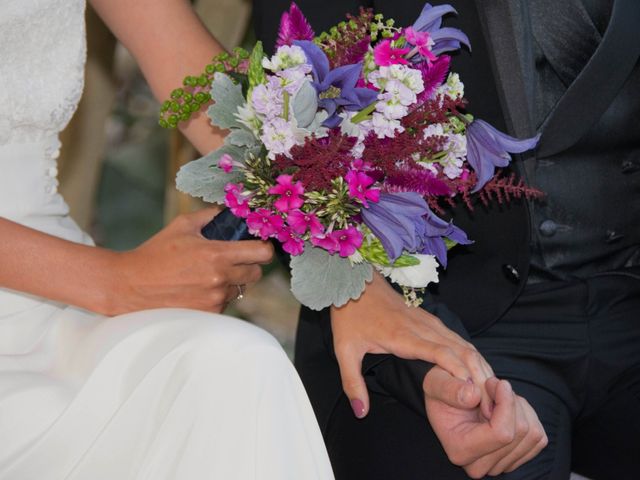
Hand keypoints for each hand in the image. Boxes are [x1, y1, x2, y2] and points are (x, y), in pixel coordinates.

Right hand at [104, 208, 272, 314]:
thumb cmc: (155, 253)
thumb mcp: (181, 225)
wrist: (131, 285)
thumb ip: (210, 216)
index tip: (259, 245)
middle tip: (234, 259)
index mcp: (217, 254)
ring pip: (241, 288)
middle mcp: (220, 279)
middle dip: (249, 264)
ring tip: (207, 274)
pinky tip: (198, 287)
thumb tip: (229, 211)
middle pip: (257, 273)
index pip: (262, 253)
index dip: (264, 248)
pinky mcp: (208, 313)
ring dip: (232, 281)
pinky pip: (226, 302)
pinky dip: (218, 294)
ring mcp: (215, 299)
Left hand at [330, 272, 494, 418]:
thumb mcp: (344, 351)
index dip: (461, 373)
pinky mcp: (428, 319)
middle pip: (460, 350)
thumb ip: (352, 383)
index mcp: (403, 336)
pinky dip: (470, 353)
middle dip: (478, 375)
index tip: (475, 394)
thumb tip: (362, 412)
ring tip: (491, 389)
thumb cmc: (350, 315)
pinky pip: (455, 337)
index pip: (442, 354)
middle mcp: (421, 327)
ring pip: (461, 342)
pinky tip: (477, 367)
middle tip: (492, 401)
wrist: (355, 280)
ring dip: (478, 364)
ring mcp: (427, 321)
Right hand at [424, 367, 547, 477]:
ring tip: (499, 397)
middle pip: (519, 432)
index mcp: (459, 450)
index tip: (496, 382)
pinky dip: (527, 416)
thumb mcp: (436, 382)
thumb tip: (472, 396)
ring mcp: (498, 466)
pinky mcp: (515, 460)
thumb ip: (449, 388)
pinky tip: (507, 408)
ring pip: (532, 434)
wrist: (448, 403)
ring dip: (519, 407)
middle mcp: (479, 466)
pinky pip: (538, 437)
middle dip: (511, 401)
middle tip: (493, 385)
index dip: (505, 403)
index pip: (501, 433)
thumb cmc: (443, 391)